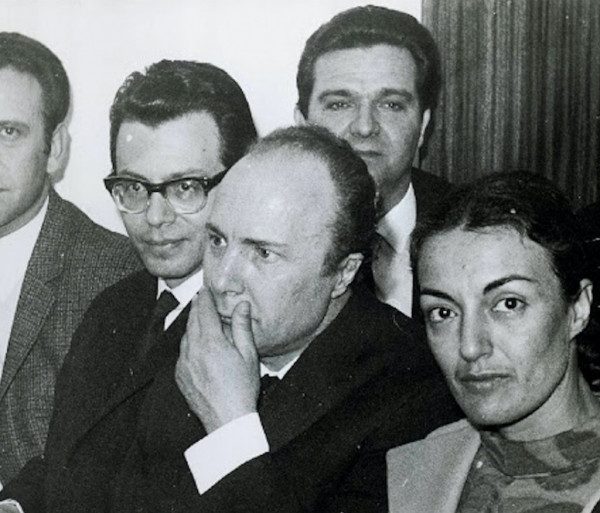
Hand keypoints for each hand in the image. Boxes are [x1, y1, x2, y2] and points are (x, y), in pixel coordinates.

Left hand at [175, 288, 259, 432]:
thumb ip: (242, 327)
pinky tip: (198, 345)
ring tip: (201, 320)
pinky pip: (182, 352)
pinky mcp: (180, 375)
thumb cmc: (242, 388)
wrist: (226, 420)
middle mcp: (192, 349)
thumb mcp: (248, 355)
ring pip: (185, 335)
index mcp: (210, 342)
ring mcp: (183, 363)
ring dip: (192, 325)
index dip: (205, 298)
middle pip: (192, 320)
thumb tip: (241, 305)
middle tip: (201, 298)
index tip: (206, 289)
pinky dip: (189, 343)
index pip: (204, 311)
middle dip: (197, 307)